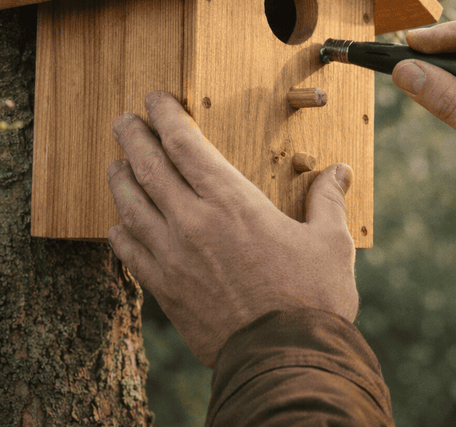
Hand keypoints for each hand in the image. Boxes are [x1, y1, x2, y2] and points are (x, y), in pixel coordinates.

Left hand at [106, 91, 358, 366]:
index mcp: (233, 202)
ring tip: (115, 163)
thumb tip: (340, 171)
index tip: (155, 99)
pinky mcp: (165, 289)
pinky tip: (119, 224)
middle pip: (149, 167)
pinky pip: (130, 252)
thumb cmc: (312, 299)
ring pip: (131, 206)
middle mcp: (194, 222)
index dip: (166, 116)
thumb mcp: (330, 242)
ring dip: (120, 178)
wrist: (285, 357)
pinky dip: (120, 232)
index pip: (186, 145)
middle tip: (123, 120)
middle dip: (133, 137)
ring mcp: (174, 256)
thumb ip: (327, 200)